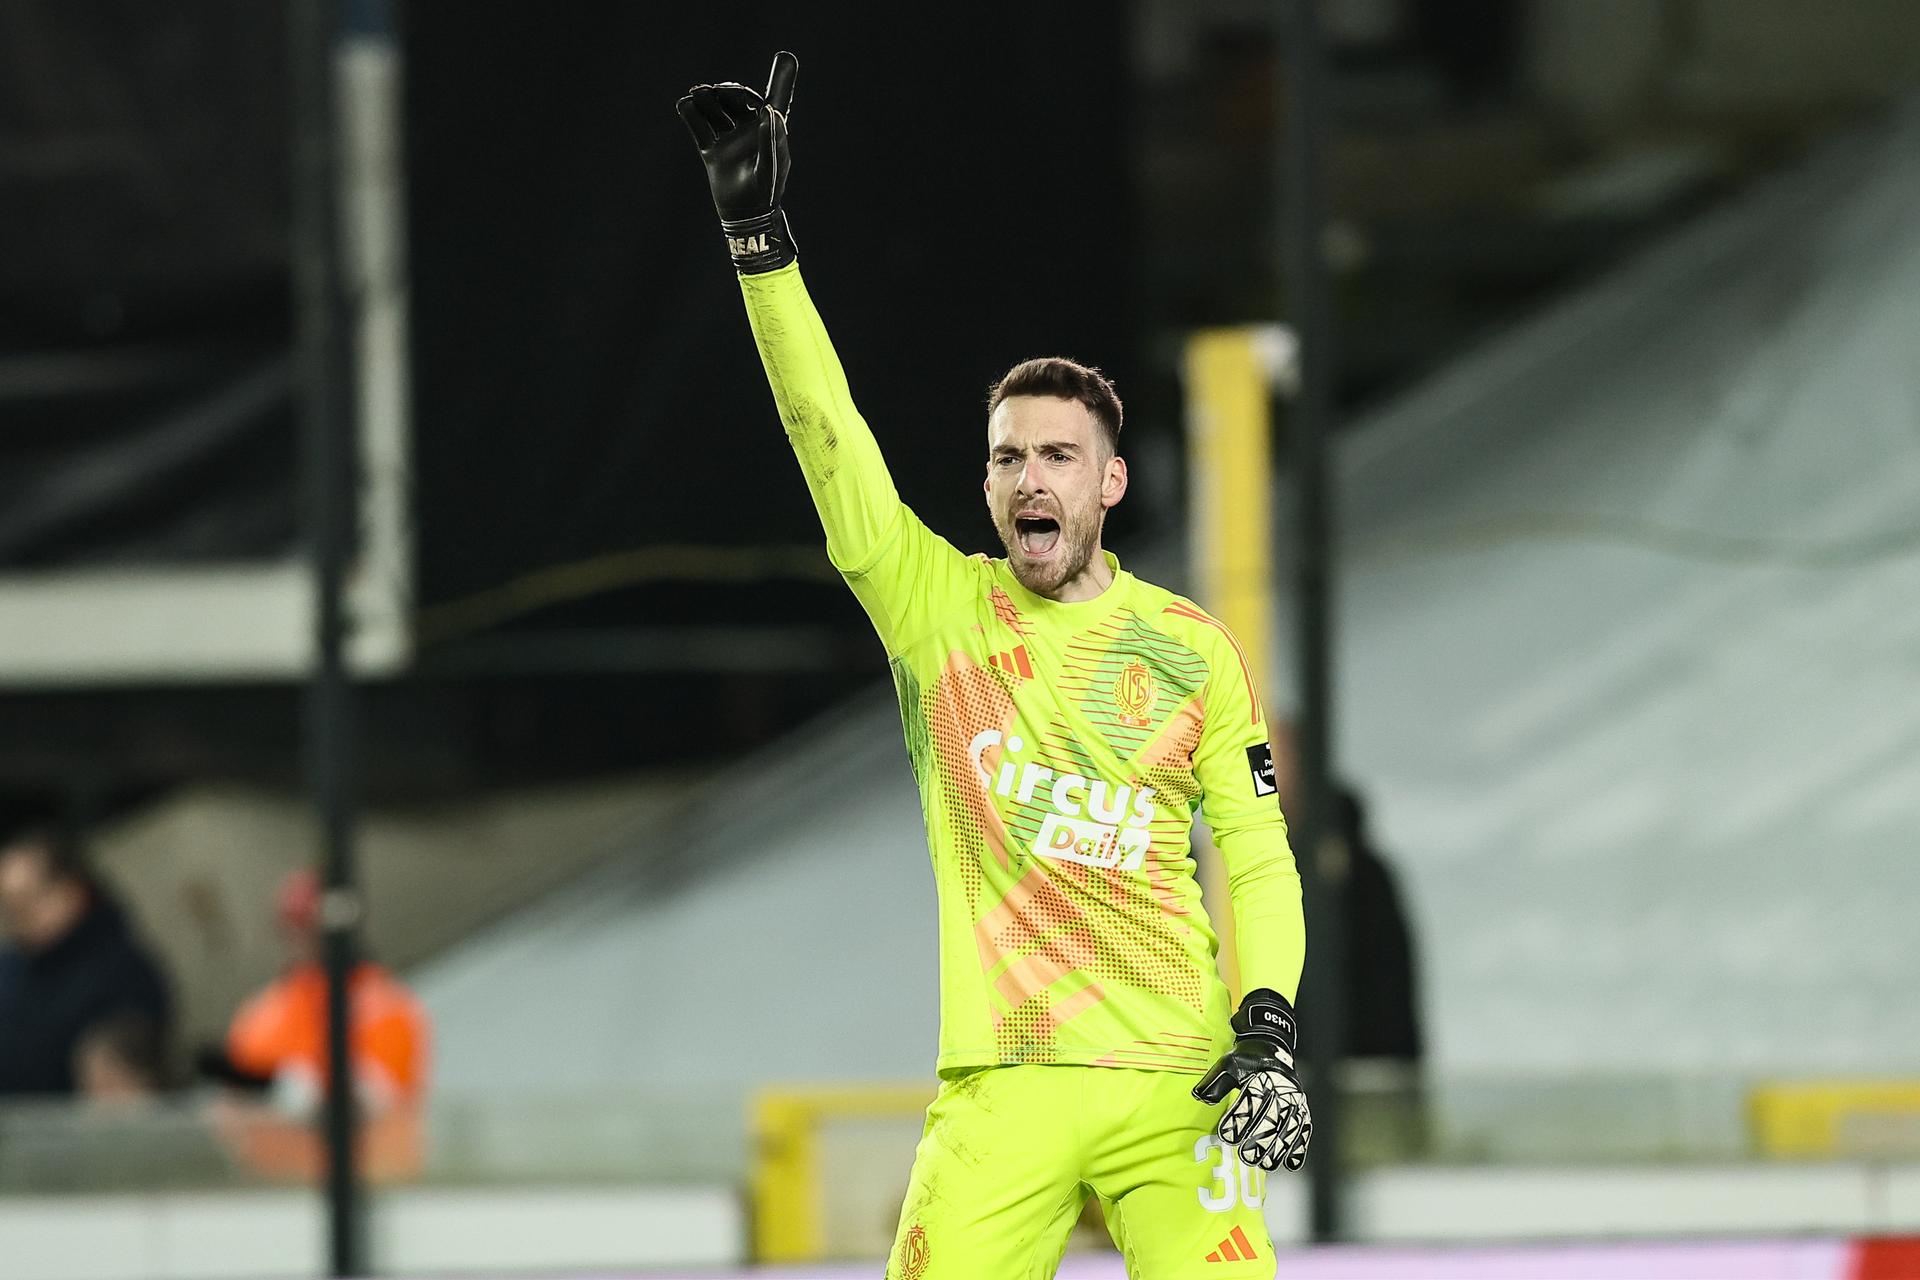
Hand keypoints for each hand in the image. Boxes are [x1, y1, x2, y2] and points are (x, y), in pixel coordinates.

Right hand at [677, 51, 799, 272]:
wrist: (744, 218)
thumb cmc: (766, 194)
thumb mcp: (771, 167)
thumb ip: (771, 139)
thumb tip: (770, 110)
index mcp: (769, 131)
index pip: (770, 100)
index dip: (773, 81)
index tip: (780, 59)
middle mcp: (749, 132)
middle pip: (736, 103)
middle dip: (726, 93)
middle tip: (714, 90)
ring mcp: (729, 141)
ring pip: (715, 113)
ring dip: (707, 100)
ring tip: (696, 94)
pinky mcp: (712, 152)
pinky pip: (699, 129)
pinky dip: (691, 116)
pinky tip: (685, 105)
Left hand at [1193, 988, 1312, 1171]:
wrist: (1272, 1048)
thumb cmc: (1246, 1060)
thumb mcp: (1228, 1063)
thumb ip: (1215, 1082)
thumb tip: (1199, 1097)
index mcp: (1263, 1077)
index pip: (1250, 1101)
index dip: (1239, 1120)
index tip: (1226, 1136)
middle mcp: (1282, 1089)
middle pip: (1272, 1118)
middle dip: (1259, 1139)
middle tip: (1245, 1155)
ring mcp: (1295, 1101)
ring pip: (1289, 1128)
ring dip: (1278, 1147)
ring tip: (1264, 1163)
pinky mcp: (1303, 1110)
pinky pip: (1304, 1131)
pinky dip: (1298, 1148)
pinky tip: (1290, 1163)